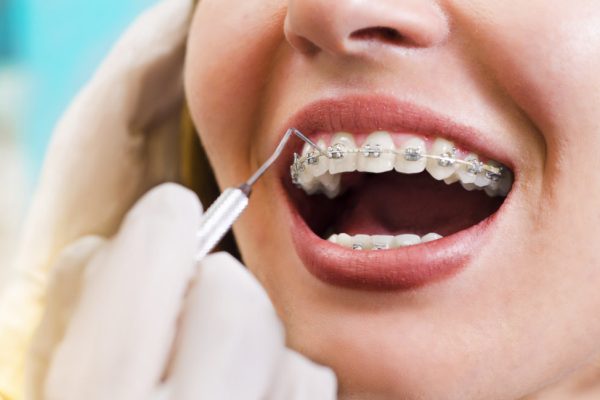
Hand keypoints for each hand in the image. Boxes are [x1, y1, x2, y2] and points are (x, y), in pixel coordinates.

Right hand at [25, 184, 335, 399]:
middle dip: (209, 286)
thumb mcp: (57, 374)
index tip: (167, 221)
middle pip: (233, 295)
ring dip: (248, 338)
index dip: (163, 224)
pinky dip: (283, 379)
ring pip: (282, 340)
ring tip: (210, 374)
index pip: (156, 255)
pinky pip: (311, 384)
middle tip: (183, 313)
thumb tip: (158, 226)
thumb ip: (91, 294)